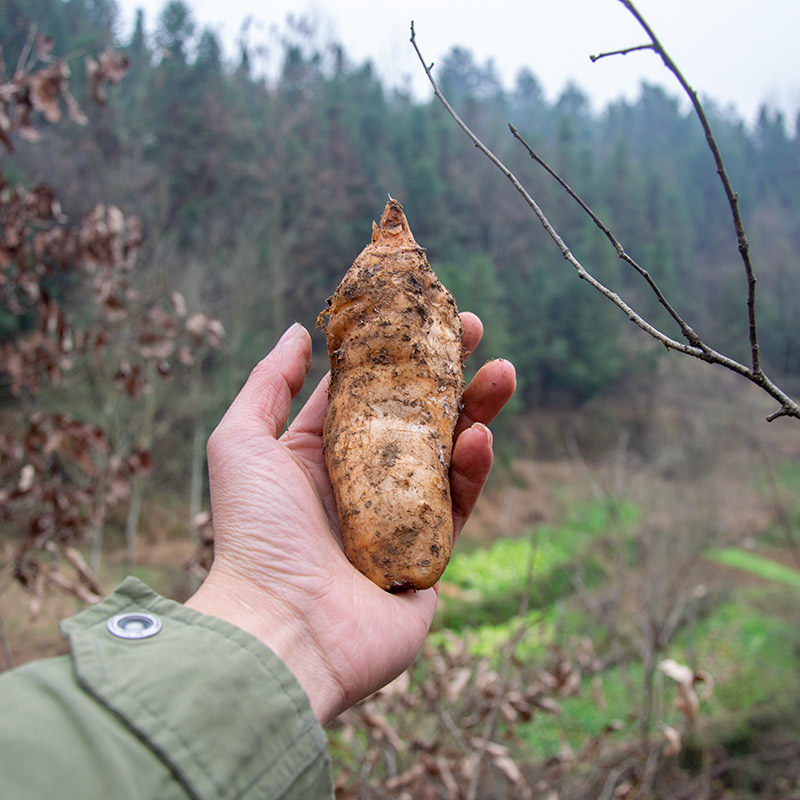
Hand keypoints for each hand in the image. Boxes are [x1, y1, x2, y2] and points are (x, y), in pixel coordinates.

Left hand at [186, 316, 515, 723]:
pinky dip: (474, 469)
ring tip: (501, 373)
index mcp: (321, 454)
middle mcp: (363, 482)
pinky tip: (480, 437)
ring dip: (477, 410)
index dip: (396, 351)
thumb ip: (269, 384)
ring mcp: (400, 518)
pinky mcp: (430, 554)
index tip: (424, 314)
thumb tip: (299, 332)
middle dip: (448, 371)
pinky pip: (461, 504)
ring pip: (448, 453)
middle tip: (476, 331)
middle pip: (416, 415)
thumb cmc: (254, 535)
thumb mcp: (241, 442)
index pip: (367, 391)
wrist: (282, 631)